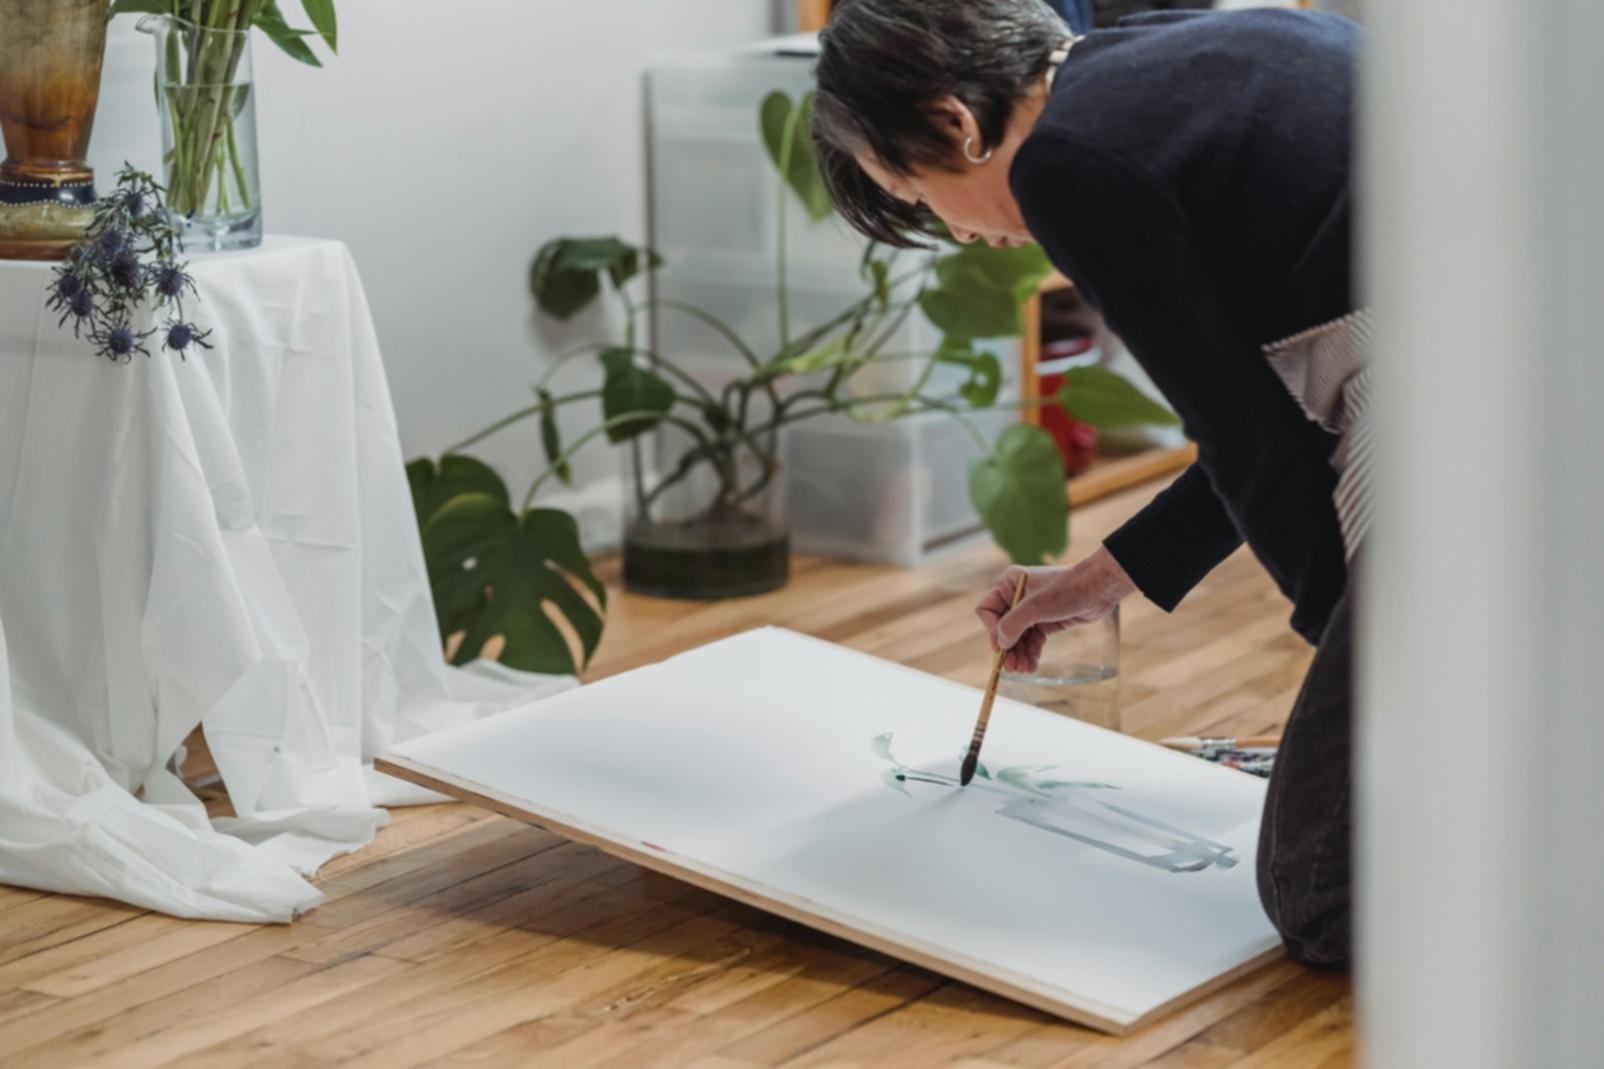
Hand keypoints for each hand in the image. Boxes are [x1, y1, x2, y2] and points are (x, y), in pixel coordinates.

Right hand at [975, 547, 1137, 673]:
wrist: (1099, 589)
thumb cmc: (1068, 589)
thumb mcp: (1036, 606)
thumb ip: (1013, 624)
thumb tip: (1000, 643)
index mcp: (1009, 584)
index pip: (988, 611)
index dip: (992, 631)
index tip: (1001, 648)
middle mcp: (1017, 597)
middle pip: (1003, 628)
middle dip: (1007, 648)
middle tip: (1011, 668)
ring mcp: (1031, 611)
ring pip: (1018, 638)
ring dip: (1019, 655)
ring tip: (1023, 670)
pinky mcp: (1045, 621)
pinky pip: (1032, 641)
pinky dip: (1031, 654)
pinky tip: (1031, 666)